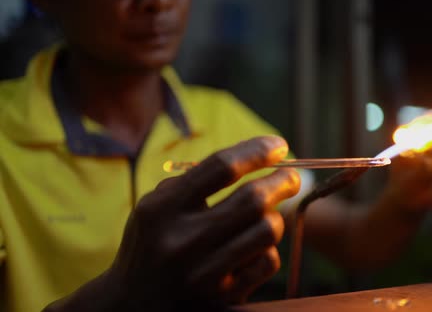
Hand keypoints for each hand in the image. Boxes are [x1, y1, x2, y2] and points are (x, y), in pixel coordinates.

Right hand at [44, 136, 300, 311]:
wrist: (132, 304)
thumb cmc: (152, 243)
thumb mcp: (157, 206)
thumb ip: (198, 180)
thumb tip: (259, 155)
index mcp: (161, 209)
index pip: (222, 167)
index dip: (258, 151)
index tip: (278, 145)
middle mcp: (181, 241)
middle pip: (253, 199)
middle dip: (282, 181)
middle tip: (291, 177)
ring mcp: (202, 274)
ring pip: (267, 230)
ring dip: (275, 217)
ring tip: (268, 214)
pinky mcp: (222, 298)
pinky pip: (267, 262)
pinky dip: (268, 249)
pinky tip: (256, 247)